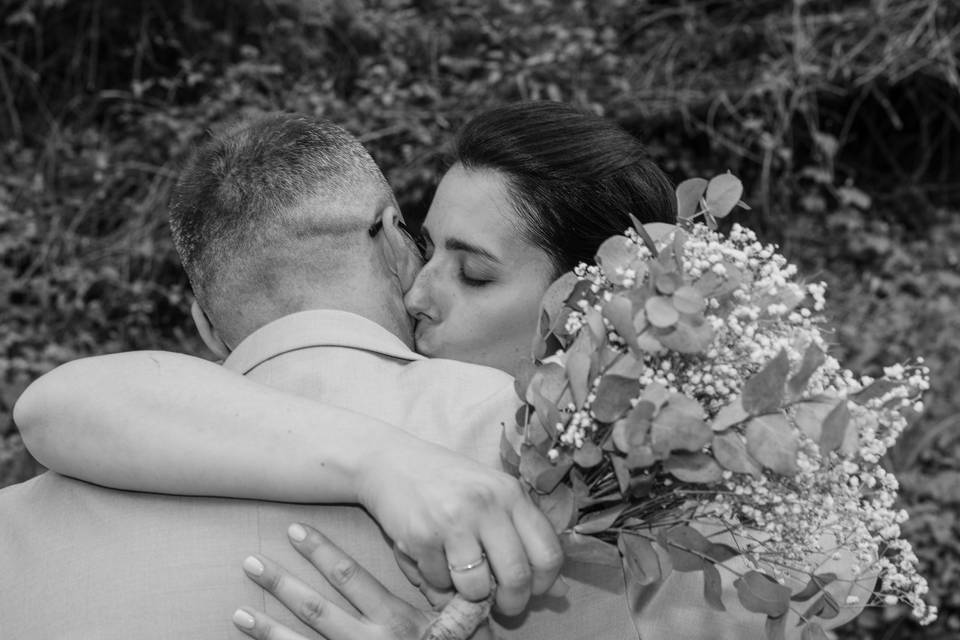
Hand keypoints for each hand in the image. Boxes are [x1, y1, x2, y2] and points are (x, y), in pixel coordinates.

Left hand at [233, 523, 493, 639]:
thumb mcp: (462, 625)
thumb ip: (453, 598)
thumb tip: (449, 559)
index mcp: (396, 619)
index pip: (350, 577)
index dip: (322, 552)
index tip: (296, 530)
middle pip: (316, 609)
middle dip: (282, 583)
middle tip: (251, 561)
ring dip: (266, 629)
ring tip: (238, 612)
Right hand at [356, 440, 562, 614]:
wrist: (390, 462)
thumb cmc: (447, 481)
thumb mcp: (493, 496)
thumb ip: (524, 536)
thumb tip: (559, 589)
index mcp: (511, 493)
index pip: (548, 553)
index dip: (545, 583)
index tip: (533, 590)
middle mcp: (486, 504)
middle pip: (517, 576)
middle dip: (512, 603)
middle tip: (501, 605)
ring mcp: (453, 520)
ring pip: (477, 587)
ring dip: (470, 593)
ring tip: (461, 576)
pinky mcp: (422, 536)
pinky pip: (439, 582)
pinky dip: (437, 581)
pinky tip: (432, 558)